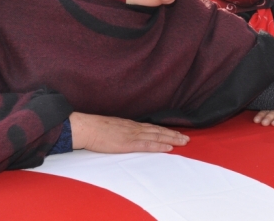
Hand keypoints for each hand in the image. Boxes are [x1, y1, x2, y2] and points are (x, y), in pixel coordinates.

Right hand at [69, 112, 188, 152]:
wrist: (86, 128)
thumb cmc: (95, 129)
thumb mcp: (112, 127)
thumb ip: (121, 131)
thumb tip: (126, 135)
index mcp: (130, 125)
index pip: (152, 127)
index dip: (165, 130)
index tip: (176, 133)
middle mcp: (134, 128)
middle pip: (158, 131)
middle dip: (173, 134)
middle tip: (187, 138)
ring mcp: (132, 135)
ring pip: (157, 137)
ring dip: (172, 139)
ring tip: (183, 142)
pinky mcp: (128, 143)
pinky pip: (147, 145)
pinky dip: (159, 146)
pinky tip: (168, 148)